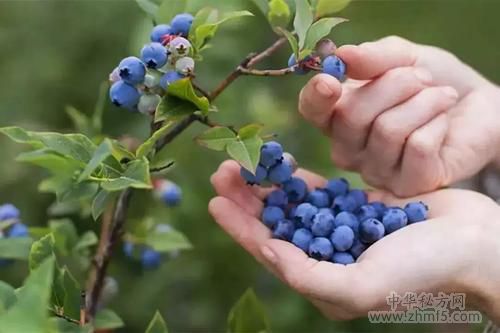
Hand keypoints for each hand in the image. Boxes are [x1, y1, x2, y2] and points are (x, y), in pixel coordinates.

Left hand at [209, 160, 499, 321]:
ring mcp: (342, 230)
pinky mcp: (359, 207)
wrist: (475, 244)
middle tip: (222, 171)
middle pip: (276, 224)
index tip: (215, 202)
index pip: (271, 252)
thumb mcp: (364, 284)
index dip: (241, 228)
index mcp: (324, 281)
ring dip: (267, 184)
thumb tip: (269, 253)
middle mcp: (328, 256)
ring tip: (242, 161)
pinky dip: (299, 178)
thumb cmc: (425, 272)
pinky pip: (321, 191)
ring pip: (293, 205)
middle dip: (247, 200)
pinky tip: (280, 163)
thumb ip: (312, 276)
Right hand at [299, 36, 499, 195]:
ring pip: (387, 130)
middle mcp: (349, 149)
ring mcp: (376, 171)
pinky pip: (417, 147)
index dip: (316, 97)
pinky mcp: (409, 185)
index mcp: (338, 116)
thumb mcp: (403, 57)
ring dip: (422, 102)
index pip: (312, 111)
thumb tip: (342, 56)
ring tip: (441, 96)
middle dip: (393, 85)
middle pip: (351, 116)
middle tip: (422, 77)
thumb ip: (373, 57)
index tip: (330, 80)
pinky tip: (443, 123)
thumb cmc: (431, 81)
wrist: (476, 106)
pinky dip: (436, 123)